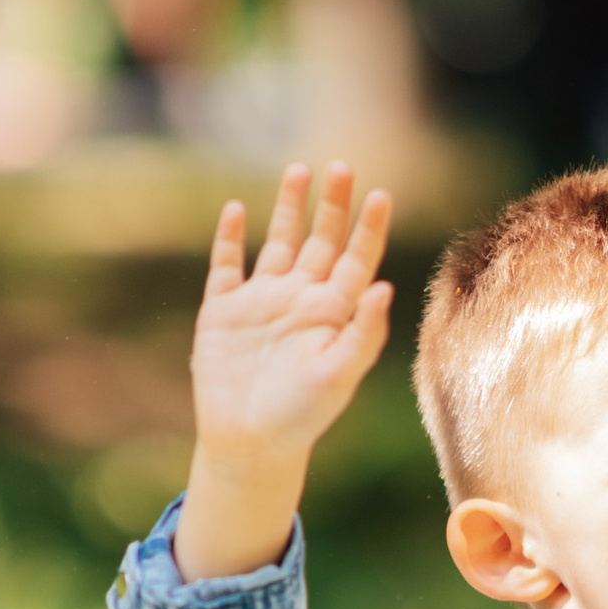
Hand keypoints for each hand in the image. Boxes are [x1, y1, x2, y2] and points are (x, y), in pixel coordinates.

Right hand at [174, 159, 391, 576]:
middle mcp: (300, 300)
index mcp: (332, 314)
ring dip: (289, 208)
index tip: (381, 195)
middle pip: (321, 240)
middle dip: (332, 205)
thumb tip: (384, 286)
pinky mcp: (224, 311)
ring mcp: (261, 302)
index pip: (357, 259)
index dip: (369, 228)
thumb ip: (363, 332)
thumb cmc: (302, 416)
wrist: (249, 442)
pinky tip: (237, 209)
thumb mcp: (339, 375)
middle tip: (342, 166)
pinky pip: (227, 265)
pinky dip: (231, 238)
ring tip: (299, 170)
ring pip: (279, 243)